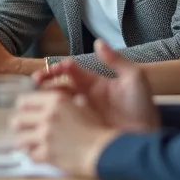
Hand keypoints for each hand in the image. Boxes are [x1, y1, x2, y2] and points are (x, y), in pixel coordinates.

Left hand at [11, 91, 116, 177]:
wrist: (103, 151)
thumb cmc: (96, 128)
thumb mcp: (83, 107)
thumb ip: (68, 102)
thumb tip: (63, 101)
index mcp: (55, 100)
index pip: (24, 101)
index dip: (22, 108)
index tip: (24, 113)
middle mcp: (47, 115)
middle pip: (17, 120)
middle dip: (19, 126)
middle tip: (23, 130)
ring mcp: (45, 135)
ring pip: (20, 139)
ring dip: (23, 142)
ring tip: (27, 144)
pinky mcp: (46, 153)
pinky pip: (31, 155)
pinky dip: (34, 156)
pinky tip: (38, 155)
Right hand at [33, 40, 158, 131]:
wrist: (145, 138)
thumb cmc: (143, 107)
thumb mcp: (134, 78)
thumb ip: (116, 60)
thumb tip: (98, 42)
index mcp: (93, 82)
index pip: (70, 69)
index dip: (59, 67)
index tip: (52, 70)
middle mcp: (84, 96)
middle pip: (58, 84)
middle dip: (44, 81)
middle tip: (34, 83)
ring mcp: (80, 113)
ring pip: (56, 102)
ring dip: (44, 98)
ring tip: (36, 99)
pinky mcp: (79, 128)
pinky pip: (61, 120)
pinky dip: (51, 117)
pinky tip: (46, 117)